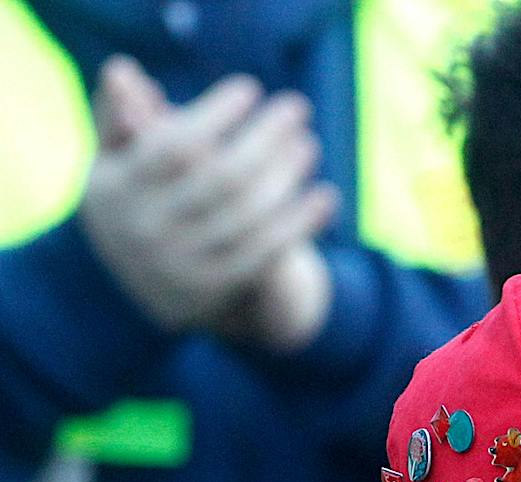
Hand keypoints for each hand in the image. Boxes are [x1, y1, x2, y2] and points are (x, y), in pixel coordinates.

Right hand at [79, 57, 337, 346]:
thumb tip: (124, 71)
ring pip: (249, 215)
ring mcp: (182, 264)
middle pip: (222, 178)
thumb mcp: (114, 163)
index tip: (250, 88)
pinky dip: (300, 223)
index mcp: (117, 189)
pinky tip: (327, 197)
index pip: (176, 145)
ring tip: (309, 145)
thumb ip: (118, 118)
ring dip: (287, 177)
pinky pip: (267, 252)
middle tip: (297, 107)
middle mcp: (147, 230)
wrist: (143, 293)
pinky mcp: (217, 291)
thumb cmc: (134, 204)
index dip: (215, 114)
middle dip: (263, 138)